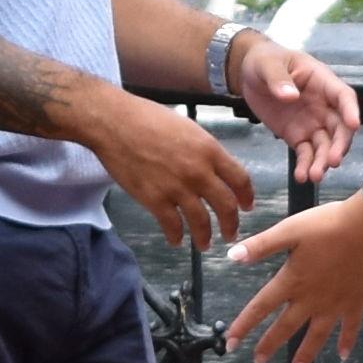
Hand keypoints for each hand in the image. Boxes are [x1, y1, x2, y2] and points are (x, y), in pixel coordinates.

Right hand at [93, 93, 254, 251]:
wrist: (114, 123)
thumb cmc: (148, 118)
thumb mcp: (187, 128)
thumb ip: (203, 151)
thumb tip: (212, 168)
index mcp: (209, 150)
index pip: (240, 179)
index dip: (246, 196)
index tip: (247, 207)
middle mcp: (199, 172)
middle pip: (226, 206)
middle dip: (231, 224)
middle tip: (231, 234)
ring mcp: (177, 188)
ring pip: (201, 222)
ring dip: (205, 237)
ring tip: (205, 245)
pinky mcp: (155, 200)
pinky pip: (172, 226)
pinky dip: (176, 237)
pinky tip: (176, 241)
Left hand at [218, 192, 362, 362]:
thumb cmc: (329, 224)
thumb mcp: (290, 229)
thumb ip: (261, 245)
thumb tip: (231, 256)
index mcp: (292, 281)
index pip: (260, 308)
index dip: (243, 326)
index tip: (230, 344)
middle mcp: (311, 300)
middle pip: (285, 328)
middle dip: (269, 346)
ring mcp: (336, 305)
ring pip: (316, 336)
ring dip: (305, 355)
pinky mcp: (357, 302)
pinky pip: (350, 328)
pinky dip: (346, 343)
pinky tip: (343, 356)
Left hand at [231, 27, 361, 170]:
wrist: (250, 74)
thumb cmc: (264, 60)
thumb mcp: (267, 64)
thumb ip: (278, 79)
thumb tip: (290, 96)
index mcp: (321, 81)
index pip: (343, 95)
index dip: (350, 110)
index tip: (354, 125)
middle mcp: (323, 105)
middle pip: (339, 127)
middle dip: (339, 145)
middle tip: (334, 161)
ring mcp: (312, 123)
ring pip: (325, 145)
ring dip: (323, 161)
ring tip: (314, 176)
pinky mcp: (298, 136)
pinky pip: (306, 153)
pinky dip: (305, 165)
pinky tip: (301, 177)